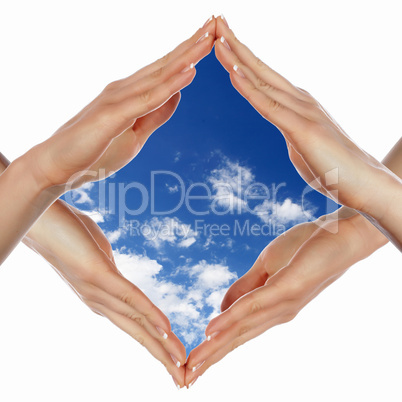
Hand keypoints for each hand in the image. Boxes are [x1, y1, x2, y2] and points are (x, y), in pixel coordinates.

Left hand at [24, 199, 186, 387]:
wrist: (38, 219)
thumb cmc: (68, 232)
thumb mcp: (97, 254)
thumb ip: (110, 269)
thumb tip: (117, 273)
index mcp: (101, 297)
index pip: (134, 326)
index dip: (156, 345)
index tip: (175, 362)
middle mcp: (99, 302)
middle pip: (137, 333)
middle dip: (161, 357)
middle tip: (183, 379)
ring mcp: (97, 290)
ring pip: (136, 322)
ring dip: (161, 344)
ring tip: (180, 362)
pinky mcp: (98, 274)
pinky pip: (129, 297)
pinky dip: (149, 314)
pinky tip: (165, 329)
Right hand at [27, 18, 216, 189]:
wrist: (58, 165)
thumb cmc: (94, 149)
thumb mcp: (136, 134)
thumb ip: (156, 114)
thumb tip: (178, 93)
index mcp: (131, 93)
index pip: (165, 70)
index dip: (189, 53)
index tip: (210, 38)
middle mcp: (126, 89)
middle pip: (166, 64)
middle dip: (193, 44)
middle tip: (217, 23)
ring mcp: (118, 99)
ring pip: (160, 75)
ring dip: (187, 56)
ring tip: (210, 37)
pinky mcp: (112, 115)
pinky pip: (147, 99)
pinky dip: (170, 85)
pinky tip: (189, 73)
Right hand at [184, 207, 386, 386]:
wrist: (340, 234)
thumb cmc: (305, 248)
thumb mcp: (267, 266)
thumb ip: (244, 288)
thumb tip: (220, 307)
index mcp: (272, 307)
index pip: (239, 332)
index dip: (215, 349)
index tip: (192, 365)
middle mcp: (277, 313)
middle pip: (238, 338)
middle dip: (211, 358)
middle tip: (185, 377)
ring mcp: (283, 303)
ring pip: (242, 327)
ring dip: (216, 346)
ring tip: (193, 362)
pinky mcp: (287, 287)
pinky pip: (253, 305)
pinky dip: (231, 318)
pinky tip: (213, 328)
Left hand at [213, 18, 401, 240]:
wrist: (363, 182)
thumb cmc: (333, 165)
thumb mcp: (302, 142)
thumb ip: (290, 130)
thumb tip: (284, 127)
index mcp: (297, 103)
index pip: (263, 75)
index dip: (241, 56)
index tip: (222, 40)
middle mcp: (299, 100)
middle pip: (260, 69)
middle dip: (235, 45)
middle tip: (215, 22)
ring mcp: (301, 111)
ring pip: (262, 81)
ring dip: (237, 59)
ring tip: (217, 38)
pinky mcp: (302, 129)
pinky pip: (269, 106)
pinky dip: (250, 88)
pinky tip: (233, 73)